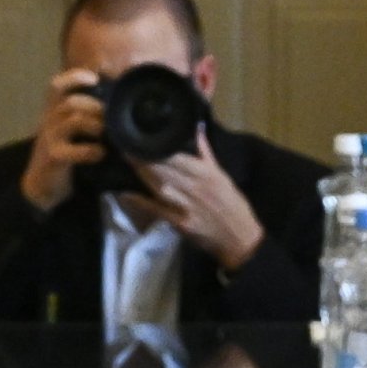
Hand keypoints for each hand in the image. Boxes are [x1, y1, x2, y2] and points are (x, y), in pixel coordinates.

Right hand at [20, 69, 105, 211]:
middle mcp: (48, 120)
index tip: (94, 79)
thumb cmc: (60, 153)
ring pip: (74, 121)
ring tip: (107, 135)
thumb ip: (82, 114)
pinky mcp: (54, 157)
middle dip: (96, 107)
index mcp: (52, 111)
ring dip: (95, 125)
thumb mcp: (67, 130)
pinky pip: (74, 150)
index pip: (56, 86)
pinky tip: (100, 153)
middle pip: (71, 102)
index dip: (74, 78)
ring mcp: (49, 139)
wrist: (40, 185)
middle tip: (111, 118)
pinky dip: (91, 150)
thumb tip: (112, 99)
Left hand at [134, 132, 263, 267]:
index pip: (177, 157)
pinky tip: (127, 193)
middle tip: (126, 148)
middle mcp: (195, 187)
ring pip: (159, 186)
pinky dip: (141, 202)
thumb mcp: (222, 176)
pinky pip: (157, 210)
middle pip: (165, 170)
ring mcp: (186, 206)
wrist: (240, 238)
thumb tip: (196, 129)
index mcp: (206, 174)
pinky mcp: (180, 223)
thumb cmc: (232, 205)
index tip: (142, 139)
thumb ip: (205, 154)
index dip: (157, 148)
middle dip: (144, 159)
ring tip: (127, 163)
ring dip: (142, 174)